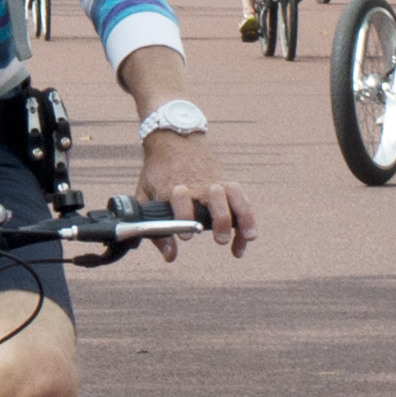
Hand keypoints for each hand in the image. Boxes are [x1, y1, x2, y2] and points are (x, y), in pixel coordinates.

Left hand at [125, 89, 251, 250]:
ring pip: (233, 198)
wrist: (174, 139)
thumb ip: (154, 227)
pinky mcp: (226, 182)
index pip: (180, 200)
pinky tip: (250, 235)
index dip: (183, 217)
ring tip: (247, 238)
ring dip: (241, 218)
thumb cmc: (157, 172)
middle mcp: (197, 184)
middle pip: (213, 199)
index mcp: (172, 185)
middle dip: (218, 220)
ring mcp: (214, 182)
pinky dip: (248, 216)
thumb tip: (170, 257)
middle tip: (219, 239)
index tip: (185, 236)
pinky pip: (242, 199)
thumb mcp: (145, 194)